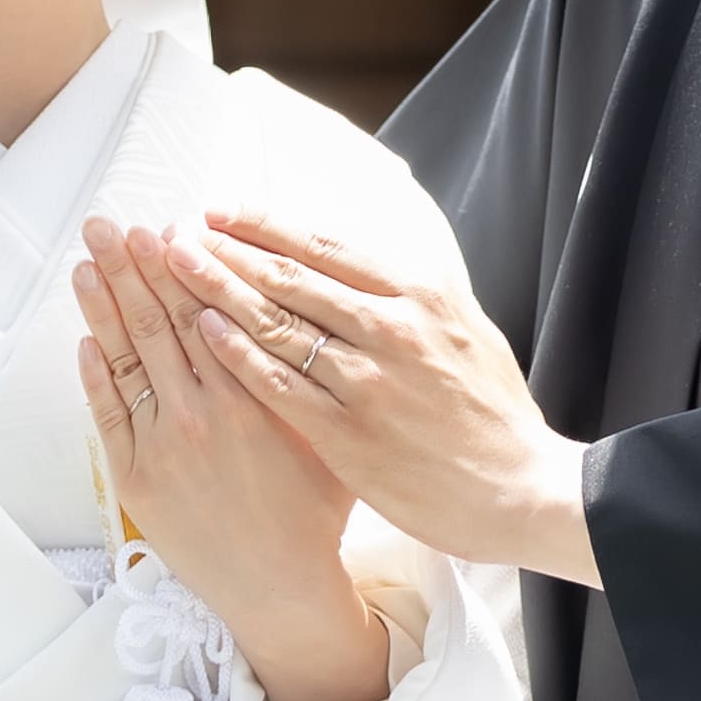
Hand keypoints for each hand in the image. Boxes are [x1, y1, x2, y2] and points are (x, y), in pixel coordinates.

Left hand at [76, 219, 390, 700]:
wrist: (283, 590)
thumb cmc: (315, 512)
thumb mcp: (326, 434)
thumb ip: (302, 375)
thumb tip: (285, 312)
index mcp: (253, 397)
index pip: (207, 312)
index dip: (181, 266)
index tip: (163, 224)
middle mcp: (203, 414)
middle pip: (159, 322)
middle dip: (131, 267)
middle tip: (107, 222)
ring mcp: (164, 446)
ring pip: (128, 360)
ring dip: (103, 305)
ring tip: (86, 261)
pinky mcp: (136, 481)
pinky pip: (108, 416)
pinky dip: (94, 374)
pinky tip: (83, 338)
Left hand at [169, 212, 601, 584]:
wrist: (523, 490)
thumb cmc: (495, 415)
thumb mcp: (467, 330)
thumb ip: (412, 298)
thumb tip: (364, 267)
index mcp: (420, 294)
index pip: (326, 246)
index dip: (265, 226)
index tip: (221, 210)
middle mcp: (391, 326)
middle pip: (291, 276)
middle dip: (227, 250)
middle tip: (179, 232)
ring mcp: (368, 380)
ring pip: (277, 323)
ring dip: (219, 291)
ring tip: (177, 269)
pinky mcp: (349, 434)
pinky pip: (280, 384)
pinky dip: (239, 353)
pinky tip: (204, 332)